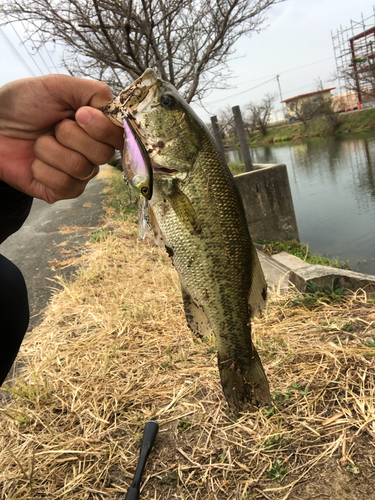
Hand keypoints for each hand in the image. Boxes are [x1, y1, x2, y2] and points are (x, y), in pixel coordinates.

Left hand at [0, 75, 122, 202]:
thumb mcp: (58, 86)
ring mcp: (79, 174)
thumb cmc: (23, 104)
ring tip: (39, 142)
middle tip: (54, 126)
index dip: (103, 128)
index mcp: (97, 127)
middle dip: (70, 136)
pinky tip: (35, 162)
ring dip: (51, 151)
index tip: (80, 114)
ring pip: (80, 168)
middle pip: (103, 154)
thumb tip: (116, 109)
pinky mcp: (62, 191)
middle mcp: (92, 152)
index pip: (120, 136)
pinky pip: (64, 184)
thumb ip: (93, 92)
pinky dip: (43, 169)